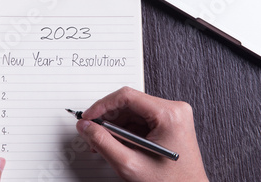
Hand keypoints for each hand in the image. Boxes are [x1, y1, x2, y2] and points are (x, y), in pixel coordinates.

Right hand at [76, 87, 207, 181]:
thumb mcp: (130, 164)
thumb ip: (103, 143)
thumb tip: (86, 127)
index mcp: (169, 114)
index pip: (127, 96)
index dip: (102, 105)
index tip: (89, 117)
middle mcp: (174, 110)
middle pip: (129, 103)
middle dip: (108, 118)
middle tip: (92, 132)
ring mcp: (173, 116)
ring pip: (133, 111)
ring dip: (115, 126)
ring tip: (104, 143)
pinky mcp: (169, 123)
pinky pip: (140, 119)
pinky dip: (125, 131)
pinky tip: (117, 144)